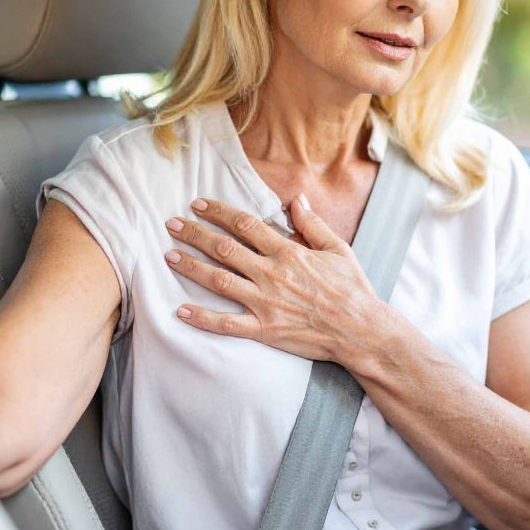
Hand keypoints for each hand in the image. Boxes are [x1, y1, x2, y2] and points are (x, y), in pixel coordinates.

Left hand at [164, 194, 382, 363]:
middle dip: (195, 234)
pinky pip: (227, 324)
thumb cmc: (352, 289)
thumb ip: (312, 223)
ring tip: (169, 256)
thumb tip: (295, 198)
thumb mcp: (337, 248)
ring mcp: (266, 303)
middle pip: (225, 249)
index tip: (198, 204)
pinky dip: (202, 318)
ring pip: (219, 281)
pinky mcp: (265, 330)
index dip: (218, 212)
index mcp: (288, 252)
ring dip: (191, 267)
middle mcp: (272, 274)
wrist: (360, 330)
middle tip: (171, 225)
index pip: (245, 224)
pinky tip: (181, 311)